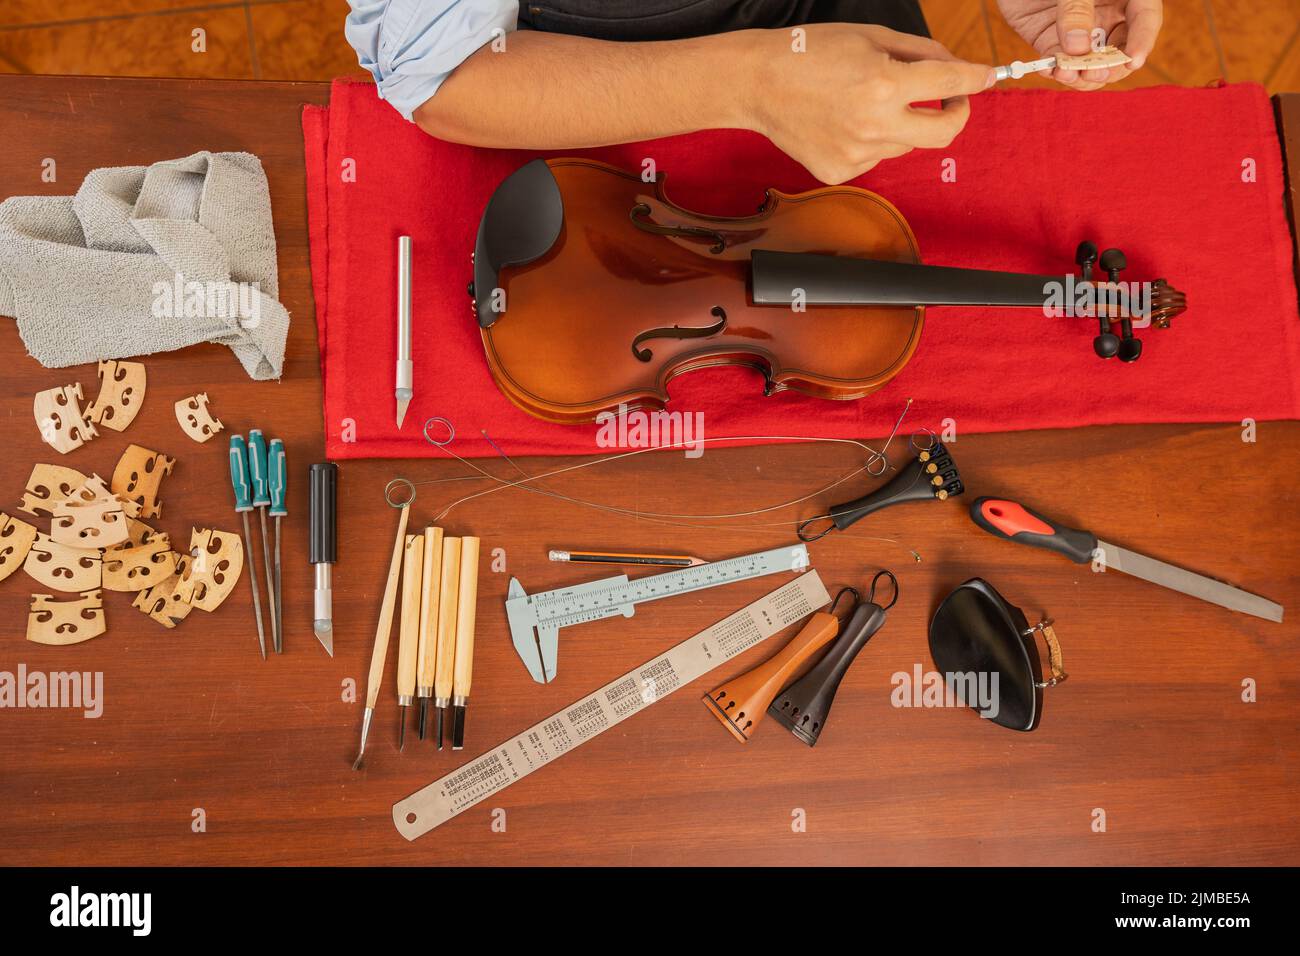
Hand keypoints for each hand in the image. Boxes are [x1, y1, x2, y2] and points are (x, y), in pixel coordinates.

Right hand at [744, 24, 993, 183]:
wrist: (756, 84)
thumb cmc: (808, 52)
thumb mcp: (870, 36)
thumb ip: (919, 52)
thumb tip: (954, 66)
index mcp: (884, 83)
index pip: (950, 83)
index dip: (976, 78)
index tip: (986, 77)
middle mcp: (874, 124)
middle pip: (943, 133)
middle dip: (957, 115)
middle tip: (951, 101)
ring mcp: (857, 154)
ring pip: (905, 144)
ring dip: (903, 124)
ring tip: (868, 103)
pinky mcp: (840, 171)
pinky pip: (875, 157)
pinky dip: (871, 139)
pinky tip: (843, 122)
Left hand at [996, 0, 1162, 89]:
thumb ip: (1077, 10)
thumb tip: (1078, 48)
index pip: (1145, 21)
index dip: (1141, 42)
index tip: (1132, 62)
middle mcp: (1107, 18)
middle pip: (1118, 51)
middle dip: (1107, 67)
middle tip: (1093, 73)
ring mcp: (1080, 34)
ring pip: (1089, 64)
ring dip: (1080, 75)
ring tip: (1066, 73)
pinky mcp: (1052, 43)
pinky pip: (1059, 63)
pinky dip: (1055, 70)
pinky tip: (1050, 69)